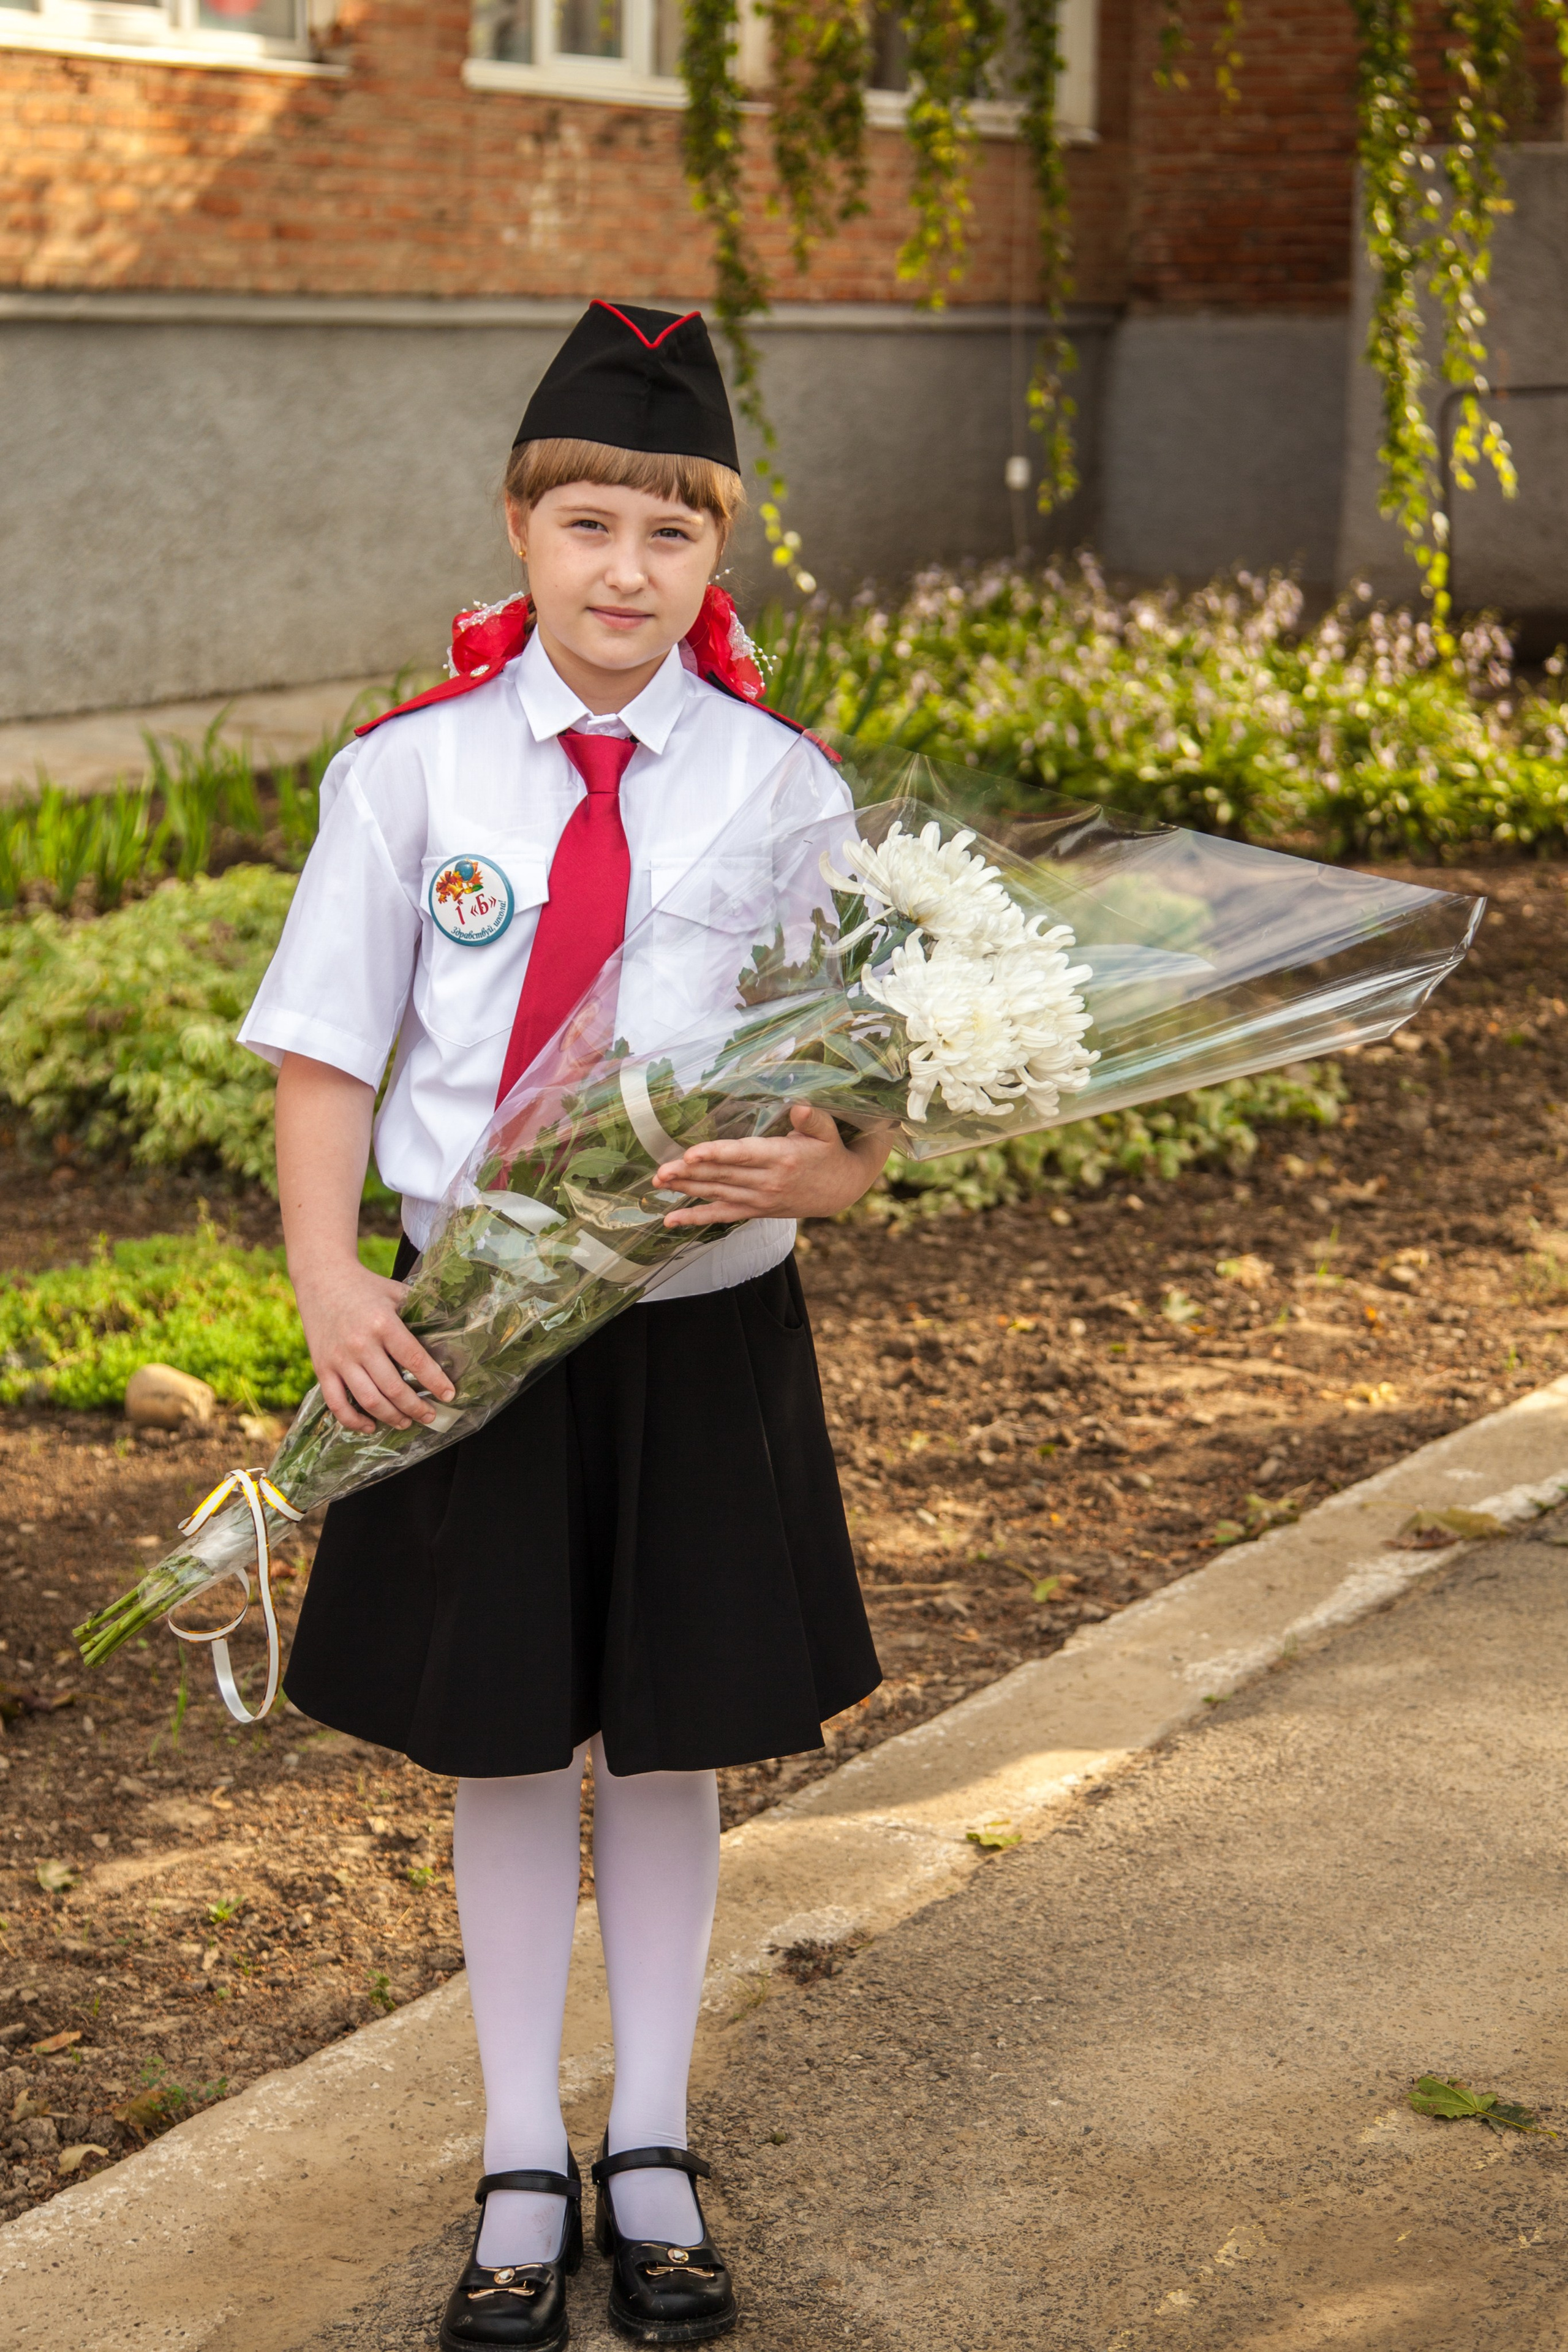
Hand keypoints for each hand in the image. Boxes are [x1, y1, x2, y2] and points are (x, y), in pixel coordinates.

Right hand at [292, 1257, 456, 1434]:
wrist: (321, 1279)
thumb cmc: (366, 1287)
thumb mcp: (397, 1292)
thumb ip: (421, 1309)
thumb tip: (451, 1329)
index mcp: (383, 1324)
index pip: (414, 1360)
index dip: (435, 1382)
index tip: (449, 1395)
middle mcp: (361, 1344)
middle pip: (393, 1388)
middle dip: (416, 1407)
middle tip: (430, 1416)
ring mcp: (339, 1359)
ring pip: (369, 1400)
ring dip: (391, 1417)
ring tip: (406, 1422)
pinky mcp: (322, 1368)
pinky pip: (337, 1403)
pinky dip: (354, 1421)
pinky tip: (370, 1426)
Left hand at [656, 1105, 892, 1227]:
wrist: (841, 1190)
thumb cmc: (830, 1153)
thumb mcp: (828, 1131)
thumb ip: (812, 1119)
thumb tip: (800, 1106)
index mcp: (782, 1157)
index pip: (742, 1155)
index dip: (715, 1155)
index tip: (691, 1154)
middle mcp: (767, 1181)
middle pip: (722, 1176)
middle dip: (689, 1174)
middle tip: (660, 1172)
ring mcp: (759, 1199)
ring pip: (716, 1194)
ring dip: (686, 1190)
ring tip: (659, 1184)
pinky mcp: (755, 1210)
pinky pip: (722, 1216)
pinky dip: (696, 1219)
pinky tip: (671, 1220)